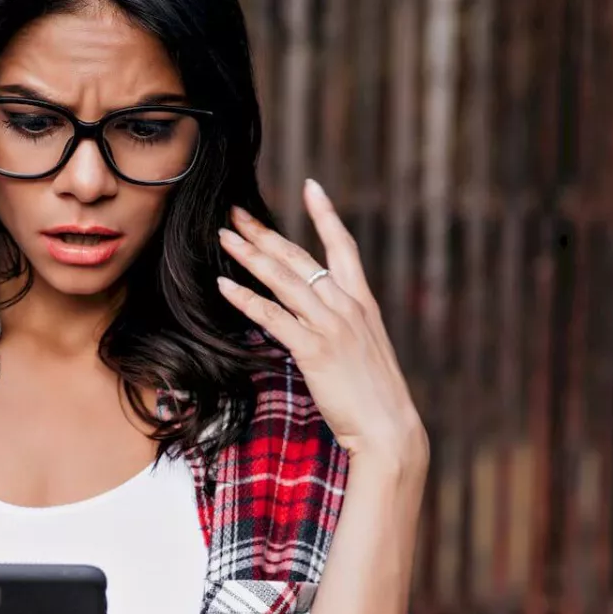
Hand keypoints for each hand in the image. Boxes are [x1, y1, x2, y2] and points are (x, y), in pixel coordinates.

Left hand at [216, 180, 428, 472]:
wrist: (389, 427)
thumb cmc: (373, 395)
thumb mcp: (363, 350)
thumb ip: (342, 326)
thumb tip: (316, 317)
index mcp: (362, 302)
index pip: (344, 246)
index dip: (326, 215)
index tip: (311, 186)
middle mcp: (347, 306)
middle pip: (300, 258)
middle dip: (265, 232)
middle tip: (236, 211)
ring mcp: (331, 325)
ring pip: (284, 280)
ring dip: (250, 256)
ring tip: (224, 237)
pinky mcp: (315, 349)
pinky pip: (273, 316)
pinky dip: (247, 299)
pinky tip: (225, 286)